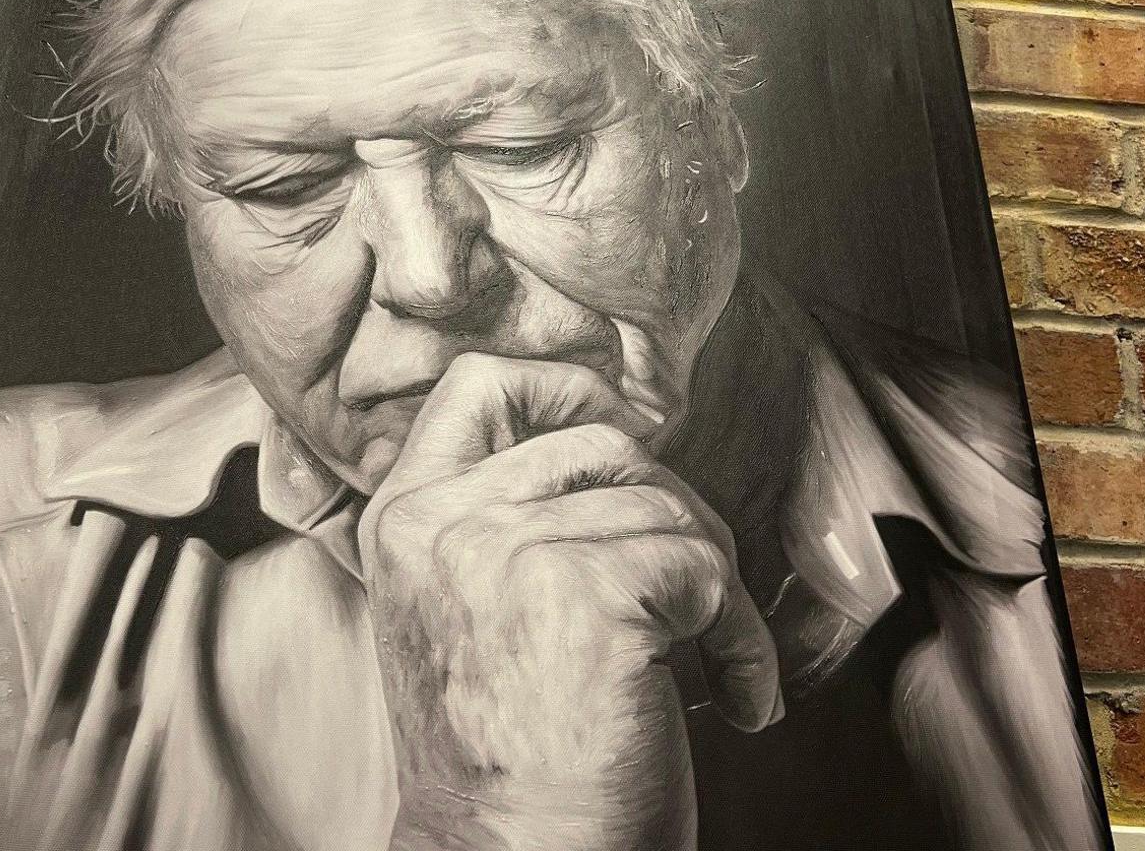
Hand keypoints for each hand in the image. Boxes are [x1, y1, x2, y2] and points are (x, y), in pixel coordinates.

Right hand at [360, 354, 779, 850]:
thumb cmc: (508, 759)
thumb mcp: (462, 613)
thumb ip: (495, 522)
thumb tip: (610, 437)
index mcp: (403, 521)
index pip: (478, 385)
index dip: (567, 387)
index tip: (630, 434)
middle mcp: (442, 524)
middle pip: (603, 441)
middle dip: (673, 511)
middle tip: (693, 596)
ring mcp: (507, 552)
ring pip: (666, 507)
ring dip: (714, 590)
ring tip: (708, 664)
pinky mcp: (585, 593)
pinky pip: (705, 569)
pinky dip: (741, 638)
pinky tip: (731, 696)